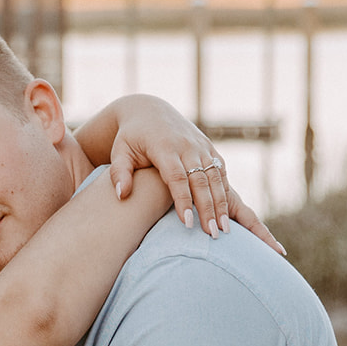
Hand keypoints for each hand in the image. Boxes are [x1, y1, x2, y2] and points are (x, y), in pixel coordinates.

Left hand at [107, 95, 285, 255]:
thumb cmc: (131, 137)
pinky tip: (227, 213)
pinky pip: (221, 171)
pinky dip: (225, 191)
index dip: (183, 201)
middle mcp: (187, 146)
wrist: (150, 111)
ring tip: (225, 229)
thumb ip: (119, 173)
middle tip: (213, 234)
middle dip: (208, 209)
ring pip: (216, 178)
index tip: (187, 223)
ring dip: (222, 204)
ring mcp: (201, 146)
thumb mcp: (119, 151)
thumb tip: (121, 195)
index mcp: (164, 146)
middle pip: (201, 181)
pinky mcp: (209, 148)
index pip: (177, 177)